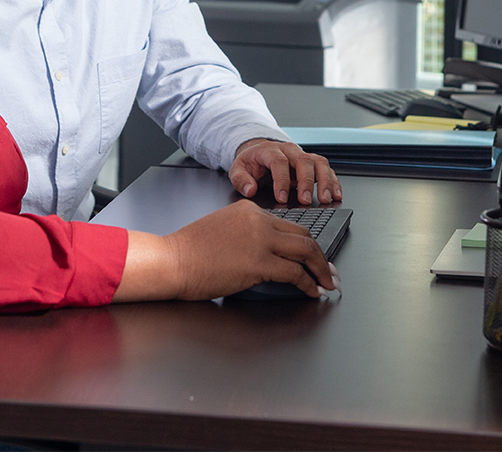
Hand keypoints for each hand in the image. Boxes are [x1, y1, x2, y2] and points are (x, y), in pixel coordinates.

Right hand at [113, 200, 339, 301]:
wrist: (173, 259)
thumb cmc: (189, 250)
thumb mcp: (221, 228)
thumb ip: (245, 233)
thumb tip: (266, 253)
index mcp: (248, 210)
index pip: (286, 223)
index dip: (303, 241)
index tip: (312, 255)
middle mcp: (258, 220)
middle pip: (303, 234)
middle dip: (320, 254)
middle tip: (328, 270)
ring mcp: (260, 240)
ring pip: (305, 250)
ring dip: (321, 269)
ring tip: (327, 282)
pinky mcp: (259, 263)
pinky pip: (295, 273)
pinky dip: (308, 283)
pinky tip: (311, 291)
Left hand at [228, 138, 341, 204]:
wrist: (259, 152)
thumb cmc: (251, 163)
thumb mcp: (238, 169)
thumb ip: (241, 179)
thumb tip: (250, 190)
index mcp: (270, 150)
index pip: (279, 162)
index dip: (281, 180)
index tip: (281, 198)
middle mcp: (289, 151)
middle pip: (303, 161)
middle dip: (306, 182)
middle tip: (305, 200)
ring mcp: (302, 156)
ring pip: (319, 163)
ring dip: (324, 181)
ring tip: (325, 199)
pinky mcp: (312, 164)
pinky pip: (326, 169)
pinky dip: (333, 181)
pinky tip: (336, 195)